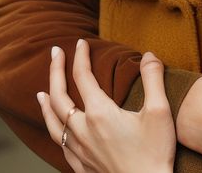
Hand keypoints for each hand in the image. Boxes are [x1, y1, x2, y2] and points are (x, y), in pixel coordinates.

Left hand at [37, 39, 174, 172]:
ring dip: (46, 103)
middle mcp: (83, 130)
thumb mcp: (160, 111)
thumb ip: (153, 78)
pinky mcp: (80, 165)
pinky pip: (58, 143)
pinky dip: (53, 129)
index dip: (80, 56)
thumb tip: (148, 54)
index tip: (81, 42)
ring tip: (41, 91)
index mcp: (100, 113)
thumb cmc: (155, 153)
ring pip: (52, 121)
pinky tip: (57, 129)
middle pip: (59, 96)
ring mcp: (79, 149)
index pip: (83, 76)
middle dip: (55, 71)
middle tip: (54, 53)